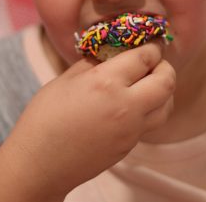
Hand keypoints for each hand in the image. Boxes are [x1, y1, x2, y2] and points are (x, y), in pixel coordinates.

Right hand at [0, 42, 174, 201]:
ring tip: (150, 82)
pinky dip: (153, 107)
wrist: (38, 164)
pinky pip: (152, 122)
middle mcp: (126, 106)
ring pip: (167, 104)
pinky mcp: (129, 145)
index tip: (153, 42)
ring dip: (164, 89)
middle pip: (167, 81)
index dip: (153, 46)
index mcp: (106, 82)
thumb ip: (93, 62)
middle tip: (155, 61)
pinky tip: (135, 103)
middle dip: (166, 66)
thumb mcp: (66, 79)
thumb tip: (111, 51)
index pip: (145, 57)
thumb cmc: (44, 117)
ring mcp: (131, 129)